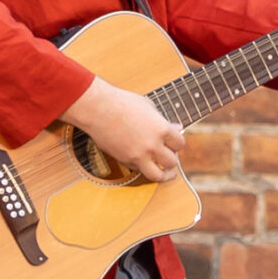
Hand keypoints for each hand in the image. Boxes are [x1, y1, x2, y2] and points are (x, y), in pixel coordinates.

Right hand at [62, 77, 185, 181]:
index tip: (174, 142)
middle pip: (172, 161)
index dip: (177, 144)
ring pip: (158, 175)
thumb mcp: (149, 107)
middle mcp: (152, 145)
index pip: (180, 144)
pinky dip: (144, 168)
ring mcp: (138, 155)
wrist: (97, 109)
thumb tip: (177, 128)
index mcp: (162, 129)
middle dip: (172, 158)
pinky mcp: (125, 160)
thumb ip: (164, 121)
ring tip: (167, 173)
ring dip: (165, 174)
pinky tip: (146, 163)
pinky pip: (140, 170)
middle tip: (169, 155)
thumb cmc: (123, 103)